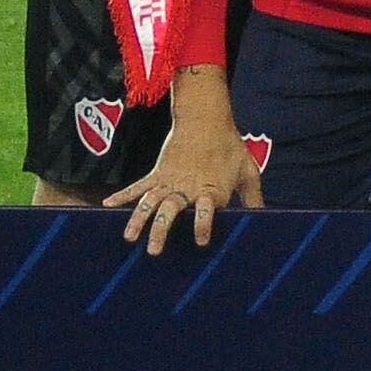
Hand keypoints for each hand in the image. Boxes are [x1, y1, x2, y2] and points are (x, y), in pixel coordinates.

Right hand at [107, 84, 264, 253]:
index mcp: (211, 189)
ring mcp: (169, 181)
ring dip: (138, 219)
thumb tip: (264, 218)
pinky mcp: (157, 173)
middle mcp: (187, 188)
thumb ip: (253, 196)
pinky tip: (107, 206)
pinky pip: (137, 187)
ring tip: (129, 237)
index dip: (203, 225)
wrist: (206, 119)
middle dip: (161, 230)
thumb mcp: (248, 170)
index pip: (207, 210)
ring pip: (150, 202)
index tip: (200, 241)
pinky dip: (122, 195)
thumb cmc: (230, 148)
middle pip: (171, 210)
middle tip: (154, 250)